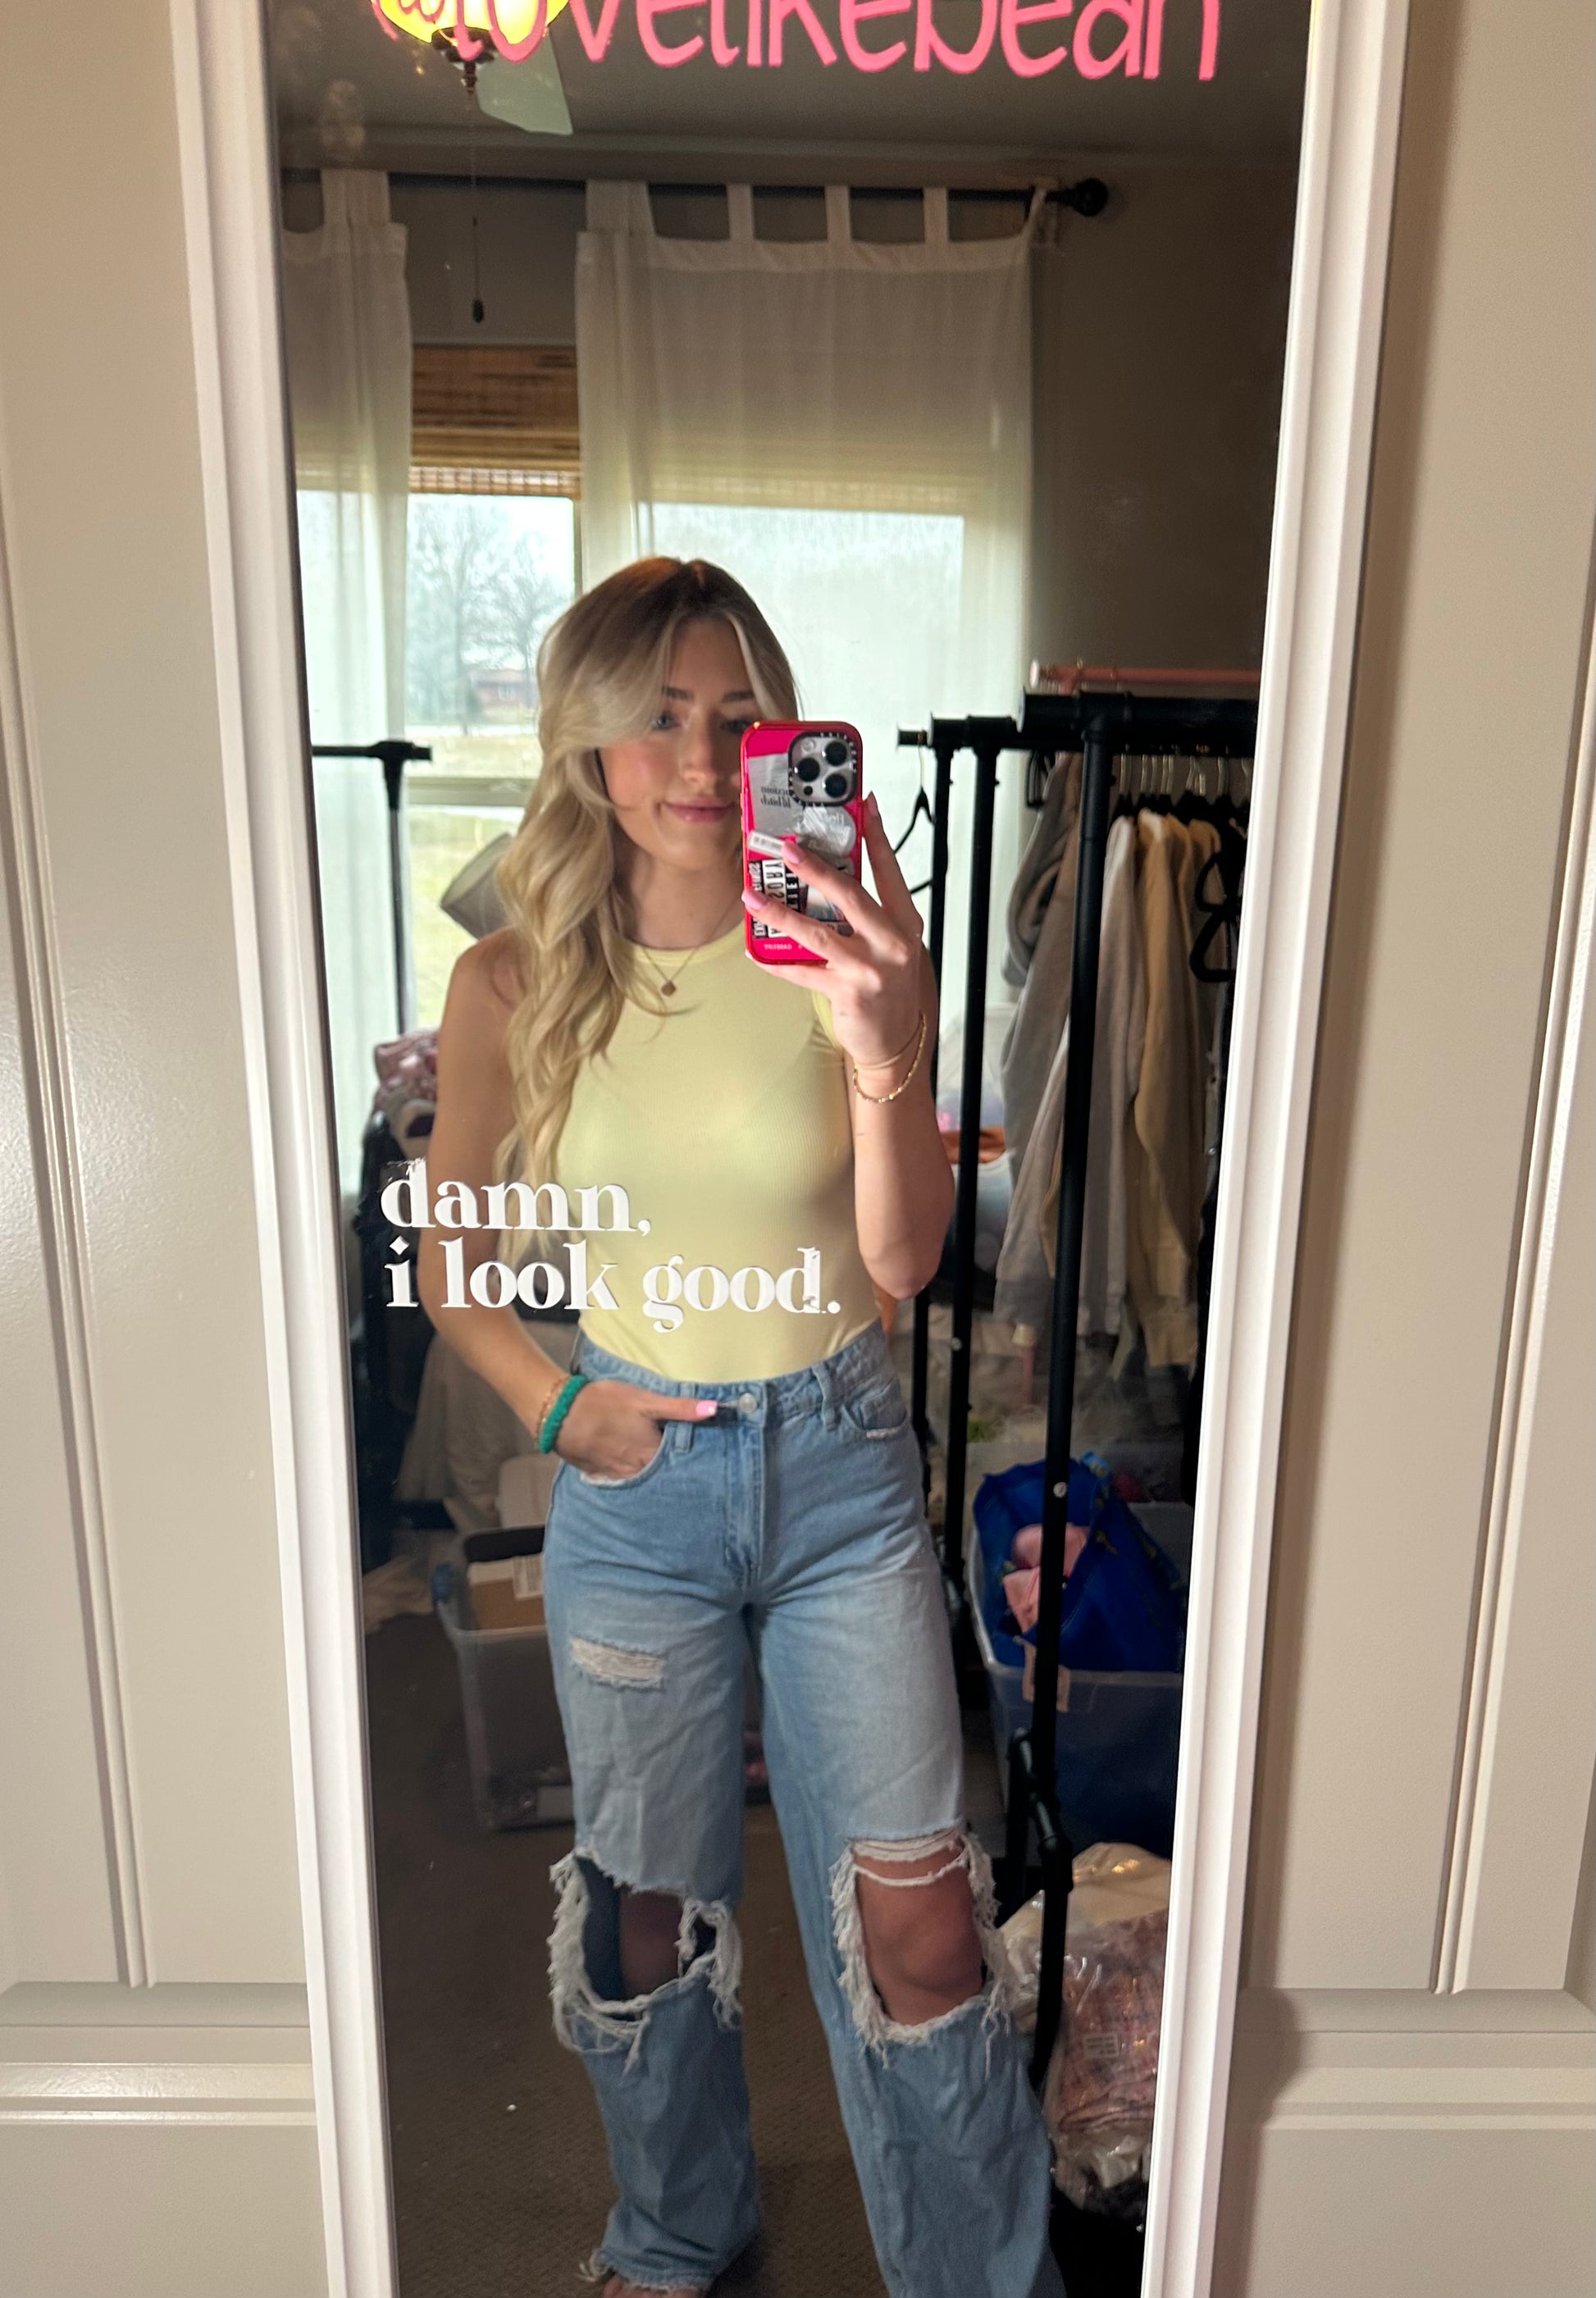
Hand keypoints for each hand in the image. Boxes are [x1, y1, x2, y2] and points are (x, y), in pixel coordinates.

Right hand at [552, 1380, 715, 1478]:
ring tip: (661, 1465)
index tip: (704, 1456)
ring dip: (652, 1473)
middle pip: (662, 1474)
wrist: (559, 1413)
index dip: (692, 1458)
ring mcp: (617, 1476)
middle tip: (686, 1462)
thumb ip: (680, 1408)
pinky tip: (632, 1465)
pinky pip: (623, 1480)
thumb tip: (715, 1409)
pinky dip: (631, 1475)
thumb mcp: (645, 1401)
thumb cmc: (605, 1404)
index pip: (681, 1464)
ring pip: (643, 1479)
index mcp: (652, 1455)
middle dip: (673, 1469)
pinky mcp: (600, 1474)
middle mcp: (637, 1471)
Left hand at [741, 794, 926, 1073]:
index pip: (889, 871)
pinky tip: (755, 950)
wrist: (896, 1040)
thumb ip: (868, 914)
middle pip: (851, 896)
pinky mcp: (848, 993)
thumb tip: (829, 876)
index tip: (863, 806)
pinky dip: (775, 961)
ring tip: (754, 897)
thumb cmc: (891, 987)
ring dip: (781, 913)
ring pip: (818, 933)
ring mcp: (871, 970)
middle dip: (816, 869)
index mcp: (906, 924)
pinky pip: (802, 972)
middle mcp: (892, 944)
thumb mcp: (891, 944)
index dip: (875, 836)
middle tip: (788, 849)